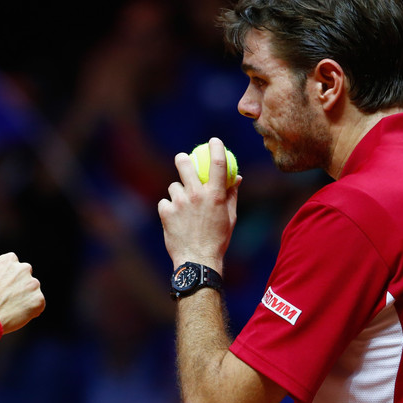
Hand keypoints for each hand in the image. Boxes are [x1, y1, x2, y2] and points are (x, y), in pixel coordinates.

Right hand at [0, 252, 45, 333]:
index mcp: (9, 260)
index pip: (13, 263)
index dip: (7, 275)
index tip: (2, 285)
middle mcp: (23, 269)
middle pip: (25, 275)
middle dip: (19, 284)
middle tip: (8, 298)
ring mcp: (33, 284)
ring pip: (32, 291)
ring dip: (25, 298)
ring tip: (10, 309)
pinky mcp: (38, 300)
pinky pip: (38, 305)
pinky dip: (31, 310)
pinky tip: (17, 315)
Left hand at [158, 137, 239, 270]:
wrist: (198, 260)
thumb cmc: (217, 239)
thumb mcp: (230, 217)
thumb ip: (232, 195)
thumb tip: (237, 177)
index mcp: (215, 195)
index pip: (218, 164)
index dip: (216, 148)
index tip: (214, 141)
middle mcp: (197, 195)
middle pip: (184, 164)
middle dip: (182, 159)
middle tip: (182, 159)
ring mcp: (180, 202)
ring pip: (174, 186)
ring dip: (177, 194)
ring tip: (183, 209)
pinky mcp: (166, 211)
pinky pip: (165, 202)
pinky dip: (168, 208)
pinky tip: (175, 219)